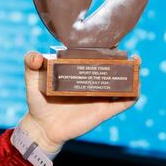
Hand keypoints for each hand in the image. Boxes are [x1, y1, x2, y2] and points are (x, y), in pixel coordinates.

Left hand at [19, 50, 140, 151]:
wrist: (42, 127)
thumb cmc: (38, 101)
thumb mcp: (32, 79)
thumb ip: (30, 64)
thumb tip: (36, 57)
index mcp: (79, 69)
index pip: (96, 54)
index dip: (106, 45)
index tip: (112, 38)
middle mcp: (92, 80)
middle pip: (114, 66)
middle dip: (125, 57)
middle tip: (128, 52)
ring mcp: (100, 95)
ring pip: (123, 82)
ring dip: (133, 73)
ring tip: (135, 64)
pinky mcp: (104, 111)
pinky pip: (124, 102)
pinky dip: (133, 95)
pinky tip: (135, 87)